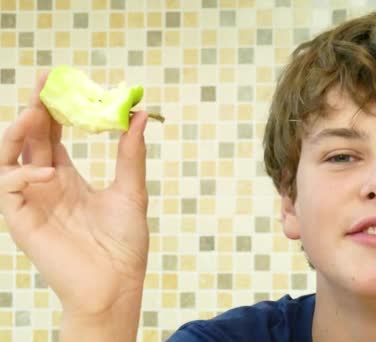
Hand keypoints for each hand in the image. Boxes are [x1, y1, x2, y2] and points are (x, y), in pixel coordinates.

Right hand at [0, 72, 149, 317]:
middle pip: (29, 139)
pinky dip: (22, 175)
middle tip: (45, 84)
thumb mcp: (131, 191)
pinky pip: (7, 188)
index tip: (59, 80)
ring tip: (35, 113)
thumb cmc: (124, 242)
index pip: (52, 135)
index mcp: (67, 177)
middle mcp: (45, 185)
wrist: (117, 283)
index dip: (53, 108)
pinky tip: (49, 172)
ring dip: (16, 133)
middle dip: (34, 110)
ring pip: (6, 158)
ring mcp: (30, 202)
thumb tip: (140, 113)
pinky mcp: (21, 221)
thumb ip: (130, 154)